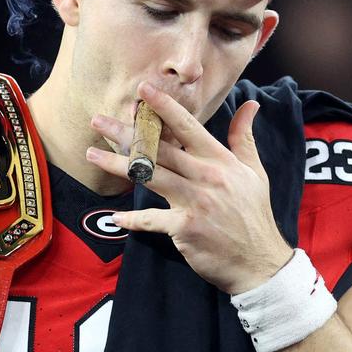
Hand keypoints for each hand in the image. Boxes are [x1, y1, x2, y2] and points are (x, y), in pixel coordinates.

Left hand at [86, 81, 292, 293]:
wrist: (259, 261)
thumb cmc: (253, 214)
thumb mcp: (254, 171)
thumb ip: (244, 137)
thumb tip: (251, 103)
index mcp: (220, 161)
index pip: (188, 127)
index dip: (164, 107)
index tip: (142, 90)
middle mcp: (205, 177)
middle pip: (159, 149)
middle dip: (126, 133)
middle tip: (98, 120)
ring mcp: (194, 202)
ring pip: (148, 177)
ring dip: (117, 165)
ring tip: (92, 154)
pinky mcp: (184, 228)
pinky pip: (151, 220)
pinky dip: (131, 220)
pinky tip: (115, 217)